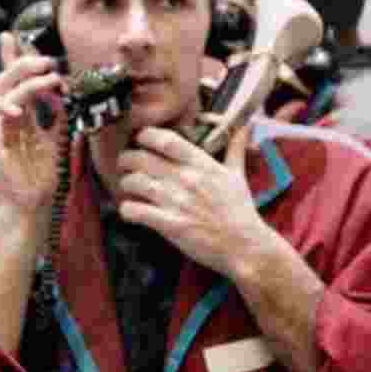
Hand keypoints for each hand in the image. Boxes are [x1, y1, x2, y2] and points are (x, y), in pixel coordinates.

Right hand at [0, 31, 63, 214]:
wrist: (36, 204)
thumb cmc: (44, 176)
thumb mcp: (59, 141)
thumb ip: (60, 119)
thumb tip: (66, 94)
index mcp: (21, 115)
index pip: (14, 80)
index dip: (13, 57)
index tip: (14, 36)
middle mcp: (7, 118)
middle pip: (6, 78)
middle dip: (24, 62)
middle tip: (48, 62)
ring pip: (1, 91)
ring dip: (24, 81)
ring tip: (48, 81)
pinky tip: (17, 110)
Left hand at [116, 124, 272, 277]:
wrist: (245, 247)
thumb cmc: (240, 210)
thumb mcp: (238, 175)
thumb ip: (235, 146)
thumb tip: (245, 124)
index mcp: (202, 165)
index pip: (166, 140)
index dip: (146, 135)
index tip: (140, 139)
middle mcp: (186, 179)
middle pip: (141, 158)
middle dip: (126, 159)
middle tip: (125, 164)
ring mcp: (177, 202)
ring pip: (134, 182)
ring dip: (125, 183)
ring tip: (128, 187)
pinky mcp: (170, 225)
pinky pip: (136, 211)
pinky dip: (127, 209)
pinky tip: (130, 210)